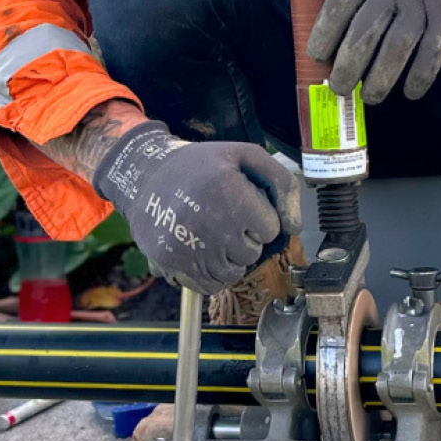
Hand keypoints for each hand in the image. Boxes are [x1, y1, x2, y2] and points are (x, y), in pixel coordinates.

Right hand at [92, 121, 302, 294]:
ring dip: (229, 257)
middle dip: (245, 237)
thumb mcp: (244, 155)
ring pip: (233, 273)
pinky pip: (210, 285)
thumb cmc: (200, 165)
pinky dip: (211, 273)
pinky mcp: (171, 262)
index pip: (271, 229)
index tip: (242, 203)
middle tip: (224, 216)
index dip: (260, 216)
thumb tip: (295, 226)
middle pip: (252, 253)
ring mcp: (189, 246)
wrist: (145, 174)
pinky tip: (201, 248)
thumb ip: (281, 182)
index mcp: (230, 192)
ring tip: (212, 231)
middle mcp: (210, 223)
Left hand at [307, 0, 440, 103]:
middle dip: (347, 67)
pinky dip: (419, 76)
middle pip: (362, 33)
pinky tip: (411, 91)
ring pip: (394, 49)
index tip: (316, 55)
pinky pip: (431, 54)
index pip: (339, 3)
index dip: (325, 33)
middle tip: (339, 88)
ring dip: (380, 79)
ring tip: (371, 96)